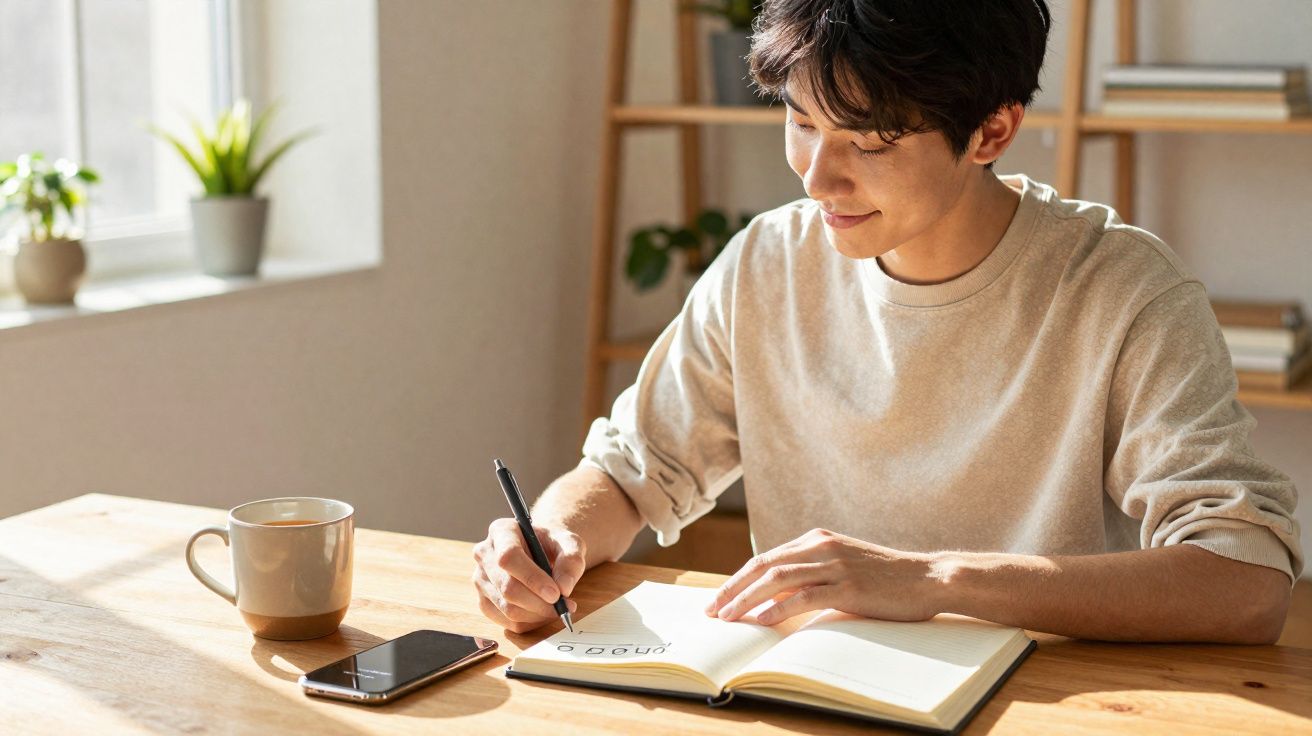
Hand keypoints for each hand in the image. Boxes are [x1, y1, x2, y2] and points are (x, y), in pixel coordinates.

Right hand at [472, 518, 583, 632]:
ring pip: (507, 608)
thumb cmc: (553, 544)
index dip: (532, 578)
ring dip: (538, 615)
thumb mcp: (569, 542)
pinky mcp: (484, 601)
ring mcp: (480, 579)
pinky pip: (507, 622)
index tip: (556, 594)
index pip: (509, 557)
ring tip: (558, 608)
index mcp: (501, 531)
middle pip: (507, 587)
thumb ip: (571, 560)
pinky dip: (531, 623)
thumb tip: (564, 588)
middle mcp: (484, 554)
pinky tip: (544, 613)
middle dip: (539, 603)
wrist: (542, 551)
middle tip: (565, 606)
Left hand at [704, 528, 941, 625]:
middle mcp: (821, 547)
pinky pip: (804, 597)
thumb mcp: (842, 566)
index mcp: (817, 539)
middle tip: (712, 610)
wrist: (928, 577)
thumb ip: (812, 573)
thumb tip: (776, 595)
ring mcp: (835, 565)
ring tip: (728, 617)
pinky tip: (761, 620)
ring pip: (778, 580)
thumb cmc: (885, 578)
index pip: (766, 558)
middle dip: (732, 588)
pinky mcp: (848, 587)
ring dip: (747, 599)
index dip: (738, 578)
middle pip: (763, 566)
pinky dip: (778, 608)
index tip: (718, 598)